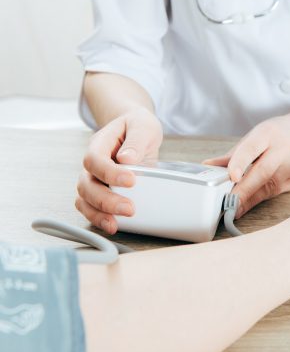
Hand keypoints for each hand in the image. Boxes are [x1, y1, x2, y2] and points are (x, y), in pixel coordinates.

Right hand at [75, 108, 162, 233]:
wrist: (136, 131)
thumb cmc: (138, 127)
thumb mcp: (143, 126)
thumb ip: (136, 140)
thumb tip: (127, 159)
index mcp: (100, 143)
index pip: (94, 159)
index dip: (109, 172)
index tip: (131, 180)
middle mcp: (92, 164)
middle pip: (86, 184)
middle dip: (105, 200)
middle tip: (129, 208)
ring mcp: (94, 179)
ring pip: (84, 199)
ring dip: (99, 213)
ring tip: (116, 224)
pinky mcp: (101, 192)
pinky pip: (90, 208)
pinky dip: (98, 219)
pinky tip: (114, 225)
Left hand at [204, 115, 289, 217]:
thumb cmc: (274, 136)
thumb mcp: (254, 137)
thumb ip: (233, 154)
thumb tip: (208, 165)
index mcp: (268, 134)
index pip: (252, 148)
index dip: (241, 162)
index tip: (231, 176)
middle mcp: (282, 149)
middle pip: (263, 172)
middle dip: (243, 190)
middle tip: (226, 203)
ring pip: (268, 187)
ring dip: (247, 200)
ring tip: (230, 209)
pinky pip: (272, 193)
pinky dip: (256, 200)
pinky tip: (244, 206)